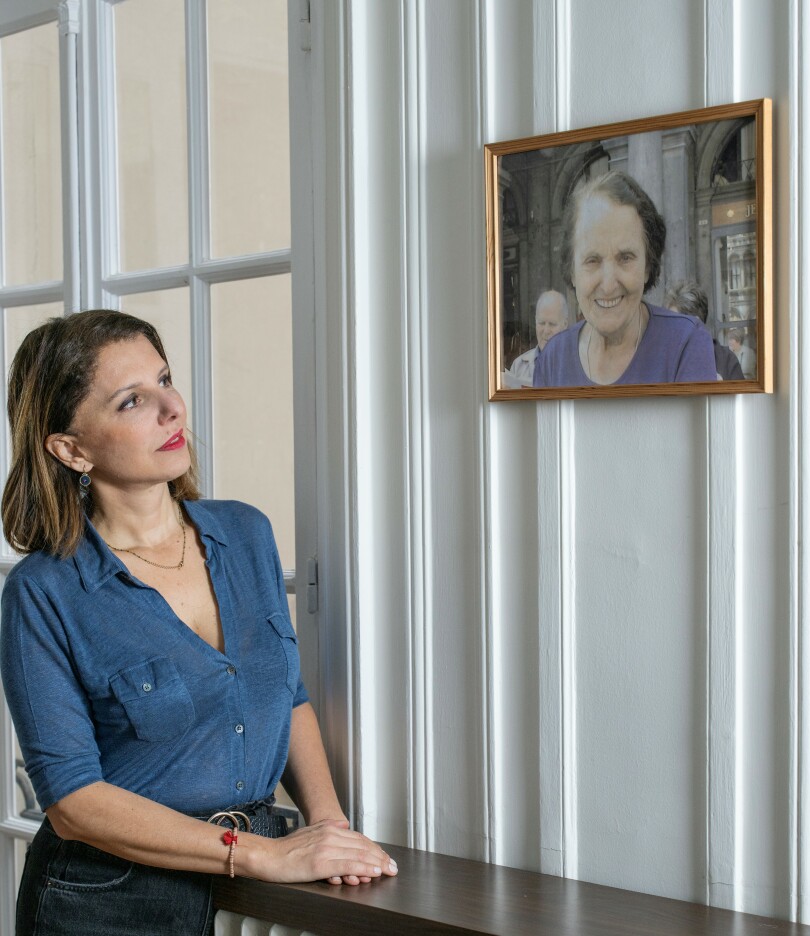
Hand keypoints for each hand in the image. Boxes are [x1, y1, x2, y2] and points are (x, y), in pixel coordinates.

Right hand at [255, 819, 397, 885]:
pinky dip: (363, 869)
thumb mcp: (310, 831)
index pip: (359, 838)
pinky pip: (348, 866)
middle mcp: (330, 835)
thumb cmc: (285, 848)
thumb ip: (328, 827)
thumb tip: (344, 824)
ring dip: (377, 864)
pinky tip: (372, 873)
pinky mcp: (321, 863)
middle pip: (362, 845)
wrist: (267, 856)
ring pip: (358, 855)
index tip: (385, 857)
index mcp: (329, 828)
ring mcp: (326, 848)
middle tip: (393, 866)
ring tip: (388, 870)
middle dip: (380, 856)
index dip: (375, 848)